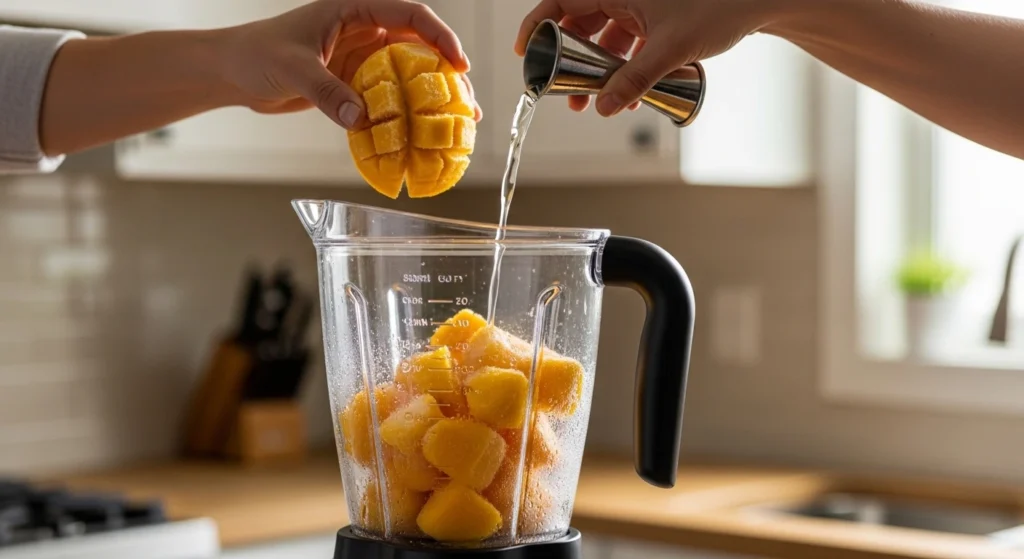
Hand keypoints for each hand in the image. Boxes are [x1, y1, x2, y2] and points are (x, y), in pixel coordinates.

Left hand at [218, 0, 482, 129]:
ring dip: (433, 95)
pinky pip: (390, 96)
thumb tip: (362, 119)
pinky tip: (423, 132)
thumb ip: (327, 92)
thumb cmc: (256, 54)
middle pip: (421, 46)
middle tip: (466, 102)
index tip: (457, 64)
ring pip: (410, 73)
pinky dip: (408, 112)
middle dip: (447, 73)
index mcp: (355, 10)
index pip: (411, 15)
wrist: (233, 72)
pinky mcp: (355, 83)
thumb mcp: (293, 68)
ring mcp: (362, 58)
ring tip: (458, 120)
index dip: (440, 37)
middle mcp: (365, 31)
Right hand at [515, 0, 782, 115]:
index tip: (526, 50)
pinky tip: (624, 95)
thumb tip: (604, 107)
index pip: (561, 0)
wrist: (756, 4)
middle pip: (578, 24)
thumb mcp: (670, 50)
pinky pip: (624, 44)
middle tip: (561, 90)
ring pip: (601, 38)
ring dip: (593, 71)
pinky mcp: (653, 19)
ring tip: (589, 102)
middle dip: (567, 61)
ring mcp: (638, 7)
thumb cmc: (718, 10)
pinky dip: (620, 68)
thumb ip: (633, 80)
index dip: (537, 24)